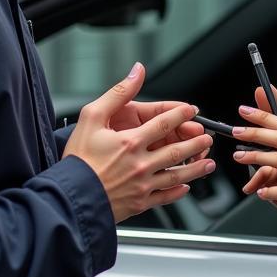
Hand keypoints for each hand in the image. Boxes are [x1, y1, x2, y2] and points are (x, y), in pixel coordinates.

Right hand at [64, 62, 214, 222]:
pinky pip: (164, 197)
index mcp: (131, 142)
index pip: (164, 124)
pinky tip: (184, 188)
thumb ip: (118, 93)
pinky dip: (177, 192)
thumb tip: (136, 72)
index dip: (180, 116)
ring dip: (195, 169)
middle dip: (196, 143)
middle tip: (207, 139)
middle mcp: (141, 163)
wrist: (69, 199)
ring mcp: (142, 185)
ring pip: (177, 175)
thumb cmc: (77, 160)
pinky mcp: (139, 203)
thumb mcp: (91, 117)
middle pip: (177, 151)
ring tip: (207, 163)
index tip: (191, 112)